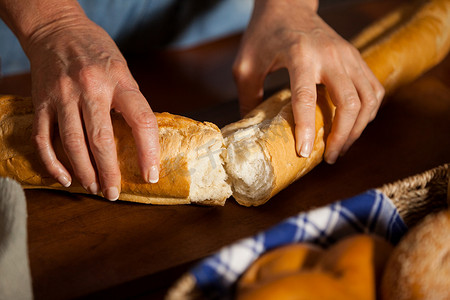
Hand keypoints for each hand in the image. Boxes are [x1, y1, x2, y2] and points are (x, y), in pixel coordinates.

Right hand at [25, 17, 159, 199]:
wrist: (57, 29)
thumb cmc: (97, 51)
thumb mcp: (123, 70)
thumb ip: (130, 101)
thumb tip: (141, 140)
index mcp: (119, 80)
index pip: (142, 121)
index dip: (149, 152)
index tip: (150, 175)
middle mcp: (91, 88)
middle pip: (101, 139)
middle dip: (109, 172)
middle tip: (114, 193)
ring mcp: (63, 95)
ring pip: (73, 143)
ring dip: (84, 172)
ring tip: (94, 188)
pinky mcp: (41, 102)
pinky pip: (44, 138)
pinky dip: (53, 162)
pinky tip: (65, 177)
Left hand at [233, 0, 383, 163]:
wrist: (288, 4)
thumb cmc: (264, 33)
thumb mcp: (246, 65)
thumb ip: (248, 98)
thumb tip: (251, 132)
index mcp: (299, 55)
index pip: (306, 98)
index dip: (305, 129)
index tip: (304, 154)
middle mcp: (330, 55)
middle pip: (349, 103)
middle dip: (342, 136)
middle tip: (329, 157)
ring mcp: (348, 55)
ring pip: (368, 99)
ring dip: (358, 128)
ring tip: (341, 146)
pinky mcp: (356, 57)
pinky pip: (373, 89)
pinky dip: (367, 112)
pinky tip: (353, 126)